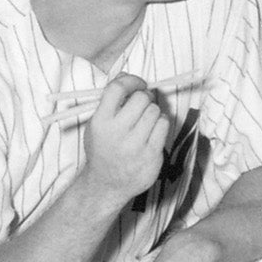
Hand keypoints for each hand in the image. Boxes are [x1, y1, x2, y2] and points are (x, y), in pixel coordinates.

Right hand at [83, 75, 168, 204]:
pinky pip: (164, 125)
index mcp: (100, 122)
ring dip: (153, 111)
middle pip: (141, 98)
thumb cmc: (103, 150)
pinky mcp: (151, 154)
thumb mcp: (96, 124)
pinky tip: (152, 131)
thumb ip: (110, 101)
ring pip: (155, 110)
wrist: (106, 185)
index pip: (118, 88)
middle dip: (144, 97)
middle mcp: (117, 133)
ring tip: (145, 121)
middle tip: (143, 103)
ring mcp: (135, 145)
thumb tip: (126, 75)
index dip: (131, 80)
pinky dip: (161, 123)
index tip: (137, 84)